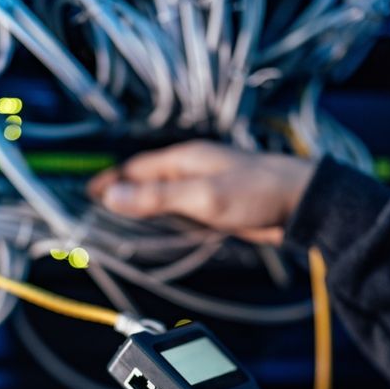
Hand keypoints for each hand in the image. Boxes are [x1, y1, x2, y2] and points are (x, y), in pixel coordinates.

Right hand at [87, 140, 315, 244]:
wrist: (302, 202)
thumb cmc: (257, 191)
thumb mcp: (202, 195)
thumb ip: (157, 197)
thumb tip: (113, 197)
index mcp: (185, 158)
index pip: (136, 168)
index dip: (110, 181)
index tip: (86, 195)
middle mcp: (192, 168)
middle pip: (147, 179)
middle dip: (121, 193)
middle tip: (95, 212)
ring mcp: (206, 185)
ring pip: (163, 194)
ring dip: (142, 206)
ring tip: (119, 223)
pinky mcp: (218, 204)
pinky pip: (181, 208)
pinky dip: (164, 217)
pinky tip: (159, 230)